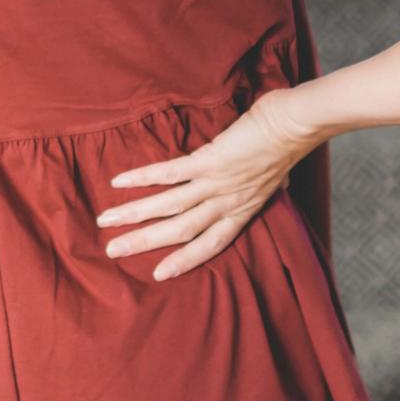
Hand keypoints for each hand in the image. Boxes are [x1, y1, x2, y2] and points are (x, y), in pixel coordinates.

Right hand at [96, 92, 324, 280]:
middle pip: (178, 232)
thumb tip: (274, 185)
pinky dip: (142, 179)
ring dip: (133, 215)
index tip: (158, 274)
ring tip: (106, 221)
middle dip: (143, 243)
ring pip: (168, 207)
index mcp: (241, 212)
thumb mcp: (277, 179)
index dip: (184, 261)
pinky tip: (119, 182)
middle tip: (112, 251)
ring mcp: (215, 184)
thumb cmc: (286, 148)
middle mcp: (225, 204)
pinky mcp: (207, 160)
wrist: (293, 126)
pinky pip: (169, 174)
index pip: (209, 246)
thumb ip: (264, 188)